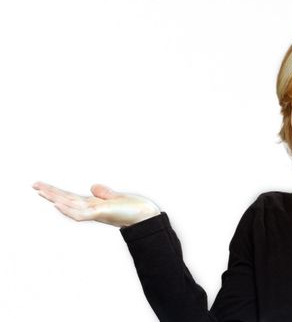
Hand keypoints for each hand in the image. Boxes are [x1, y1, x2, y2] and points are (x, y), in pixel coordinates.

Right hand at [32, 181, 160, 227]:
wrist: (146, 216)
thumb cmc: (134, 209)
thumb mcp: (116, 198)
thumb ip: (104, 193)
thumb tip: (93, 187)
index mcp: (94, 204)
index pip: (71, 197)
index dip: (57, 192)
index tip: (43, 186)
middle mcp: (91, 208)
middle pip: (66, 199)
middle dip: (51, 193)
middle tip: (34, 185)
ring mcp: (95, 212)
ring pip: (69, 205)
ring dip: (55, 198)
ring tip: (41, 190)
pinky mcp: (100, 213)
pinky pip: (80, 213)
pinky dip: (68, 209)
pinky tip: (58, 204)